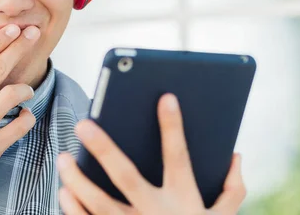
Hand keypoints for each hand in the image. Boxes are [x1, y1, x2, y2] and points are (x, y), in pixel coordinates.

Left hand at [57, 94, 246, 214]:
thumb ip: (232, 190)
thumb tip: (236, 156)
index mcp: (184, 200)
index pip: (178, 157)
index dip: (173, 127)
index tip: (166, 97)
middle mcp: (157, 214)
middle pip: (127, 177)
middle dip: (104, 149)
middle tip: (83, 124)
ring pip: (100, 203)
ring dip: (78, 180)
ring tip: (64, 158)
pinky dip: (74, 209)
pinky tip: (64, 192)